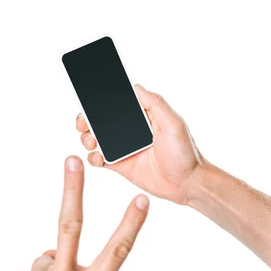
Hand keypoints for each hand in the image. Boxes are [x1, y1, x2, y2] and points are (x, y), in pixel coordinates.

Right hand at [77, 85, 204, 204]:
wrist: (187, 184)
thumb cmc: (185, 153)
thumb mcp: (173, 123)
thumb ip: (155, 103)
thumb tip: (135, 86)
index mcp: (145, 116)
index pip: (119, 102)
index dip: (103, 99)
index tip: (88, 96)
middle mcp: (133, 130)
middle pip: (103, 120)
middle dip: (88, 118)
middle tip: (83, 122)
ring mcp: (125, 148)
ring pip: (98, 138)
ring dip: (87, 137)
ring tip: (90, 140)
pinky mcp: (122, 166)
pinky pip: (100, 159)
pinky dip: (93, 158)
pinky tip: (97, 158)